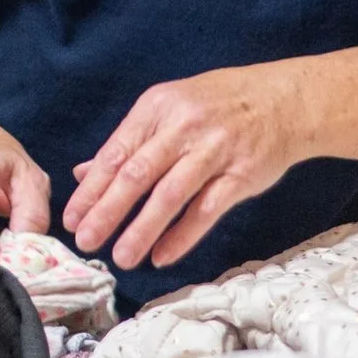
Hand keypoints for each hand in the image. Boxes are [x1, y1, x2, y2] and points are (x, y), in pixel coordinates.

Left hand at [63, 63, 305, 270]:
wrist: (285, 100)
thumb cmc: (219, 104)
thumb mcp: (169, 108)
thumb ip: (128, 142)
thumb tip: (83, 173)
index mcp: (157, 107)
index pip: (116, 152)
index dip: (92, 189)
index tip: (72, 219)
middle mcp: (183, 127)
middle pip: (138, 174)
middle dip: (108, 211)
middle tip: (86, 242)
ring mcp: (214, 150)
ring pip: (170, 195)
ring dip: (142, 229)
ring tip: (121, 257)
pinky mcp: (241, 175)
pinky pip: (207, 210)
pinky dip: (183, 236)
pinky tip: (162, 256)